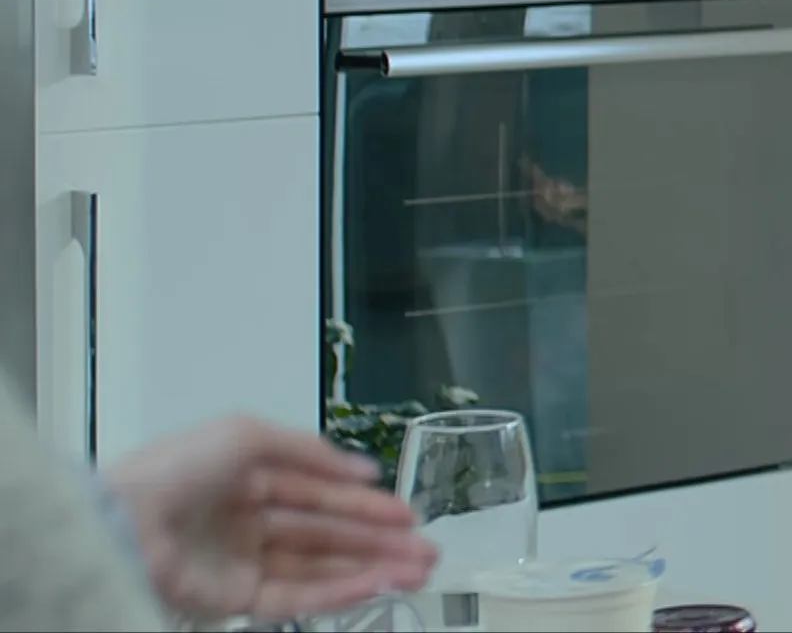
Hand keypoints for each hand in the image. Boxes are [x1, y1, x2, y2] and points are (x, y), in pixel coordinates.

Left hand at [102, 415, 439, 622]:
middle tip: (426, 549)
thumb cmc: (173, 471)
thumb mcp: (247, 433)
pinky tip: (374, 583)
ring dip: (371, 568)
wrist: (123, 525)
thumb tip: (362, 469)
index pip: (319, 493)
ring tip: (417, 570)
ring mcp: (241, 562)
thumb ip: (310, 450)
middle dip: (380, 541)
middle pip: (328, 533)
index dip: (365, 502)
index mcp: (247, 478)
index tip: (406, 512)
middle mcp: (247, 521)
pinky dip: (339, 590)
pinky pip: (297, 595)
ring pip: (320, 566)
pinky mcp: (233, 599)